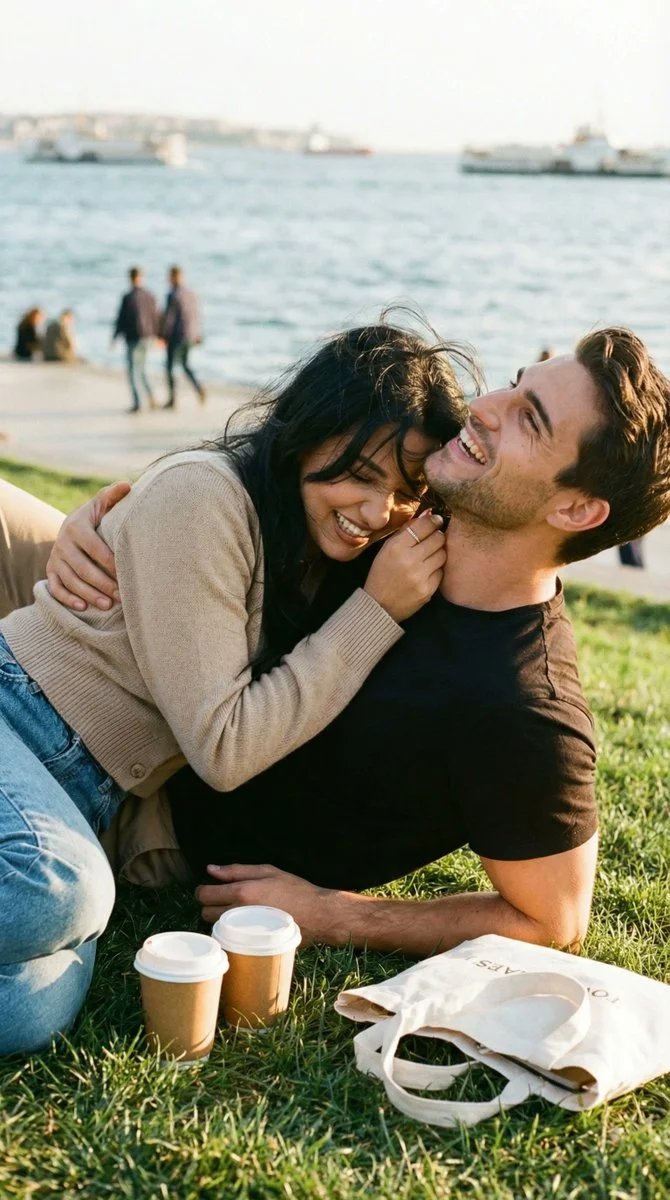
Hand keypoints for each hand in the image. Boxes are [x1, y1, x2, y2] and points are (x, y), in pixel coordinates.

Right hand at [46, 481, 130, 610]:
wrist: (72, 527)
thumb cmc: (95, 518)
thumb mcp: (102, 505)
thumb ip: (113, 496)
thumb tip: (127, 485)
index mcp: (76, 527)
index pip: (94, 548)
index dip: (110, 562)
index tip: (127, 574)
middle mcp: (62, 543)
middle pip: (83, 568)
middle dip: (103, 584)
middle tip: (122, 596)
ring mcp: (55, 558)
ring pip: (70, 581)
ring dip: (89, 595)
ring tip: (108, 605)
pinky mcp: (50, 571)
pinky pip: (56, 588)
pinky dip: (68, 599)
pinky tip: (84, 607)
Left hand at [196, 863, 334, 944]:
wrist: (318, 915)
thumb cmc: (295, 890)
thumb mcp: (268, 871)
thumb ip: (237, 870)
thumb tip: (211, 870)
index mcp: (242, 892)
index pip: (204, 895)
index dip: (203, 891)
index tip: (210, 890)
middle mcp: (240, 913)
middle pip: (206, 913)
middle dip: (211, 906)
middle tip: (226, 902)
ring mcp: (245, 932)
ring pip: (216, 929)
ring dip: (219, 922)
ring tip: (236, 915)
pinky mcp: (252, 946)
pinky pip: (229, 942)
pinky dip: (230, 936)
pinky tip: (242, 929)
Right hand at [363, 509, 445, 622]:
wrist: (379, 605)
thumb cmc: (382, 573)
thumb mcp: (387, 548)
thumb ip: (407, 530)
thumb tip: (429, 513)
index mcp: (396, 547)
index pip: (424, 526)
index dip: (434, 521)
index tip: (436, 521)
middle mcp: (409, 560)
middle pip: (438, 538)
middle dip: (437, 536)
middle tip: (433, 539)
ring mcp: (420, 576)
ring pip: (442, 554)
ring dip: (438, 552)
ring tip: (428, 556)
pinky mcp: (428, 590)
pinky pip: (441, 572)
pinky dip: (436, 569)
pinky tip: (426, 572)